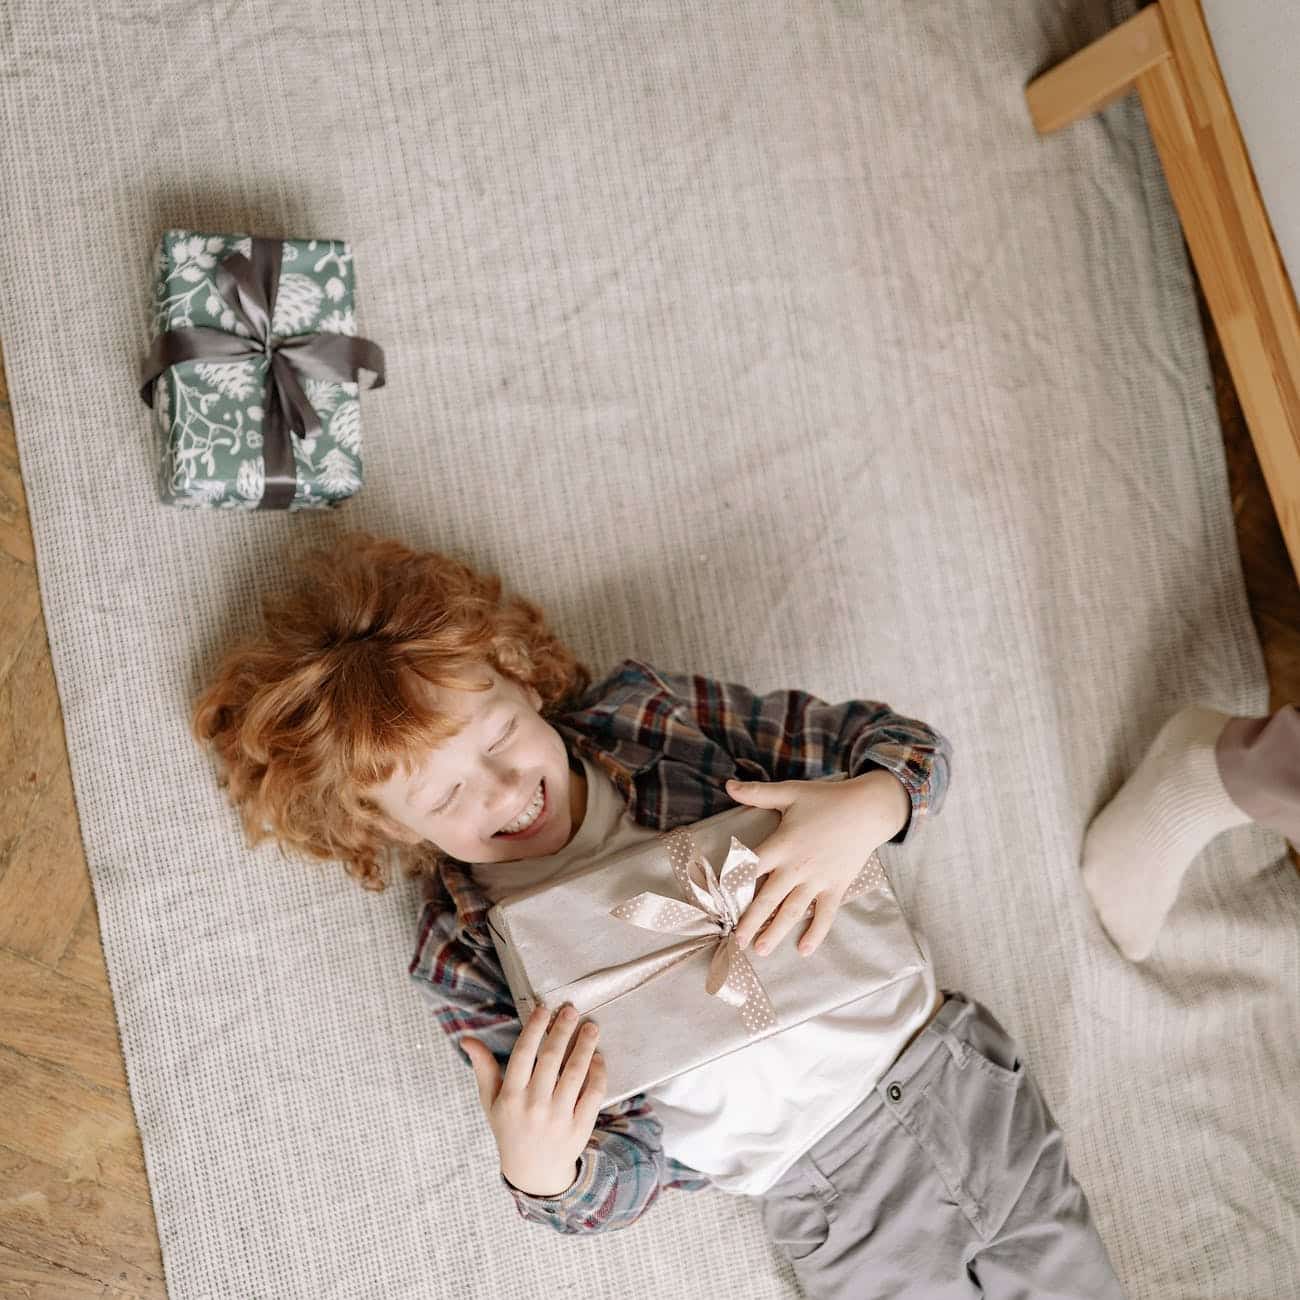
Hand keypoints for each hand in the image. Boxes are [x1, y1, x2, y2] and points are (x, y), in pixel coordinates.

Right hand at [462, 1002, 604, 1197]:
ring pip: (575, 1073)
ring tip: (591, 1028)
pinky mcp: (580, 1127)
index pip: (523, 1054)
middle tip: (571, 1009)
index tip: (544, 1008)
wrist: (534, 1174)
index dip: (534, 1028)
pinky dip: (597, 1073)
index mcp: (511, 1097)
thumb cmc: (510, 1129)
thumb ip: (483, 1068)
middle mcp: (534, 1106)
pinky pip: (593, 1094)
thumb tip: (467, 1038)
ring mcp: (558, 1118)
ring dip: (585, 1046)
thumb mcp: (491, 1102)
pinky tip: (597, 1058)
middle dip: (563, 1030)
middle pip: (551, 1058)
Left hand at [724, 770, 909, 958]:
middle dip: (750, 921)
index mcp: (781, 845)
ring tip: (761, 950)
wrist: (868, 810)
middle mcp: (796, 867)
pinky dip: (816, 932)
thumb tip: (728, 785)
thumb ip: (758, 793)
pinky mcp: (836, 887)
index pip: (749, 867)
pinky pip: (825, 915)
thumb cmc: (827, 799)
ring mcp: (817, 880)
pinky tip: (804, 949)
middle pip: (767, 898)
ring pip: (792, 911)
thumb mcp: (791, 792)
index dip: (732, 882)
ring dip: (776, 932)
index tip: (717, 900)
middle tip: (736, 940)